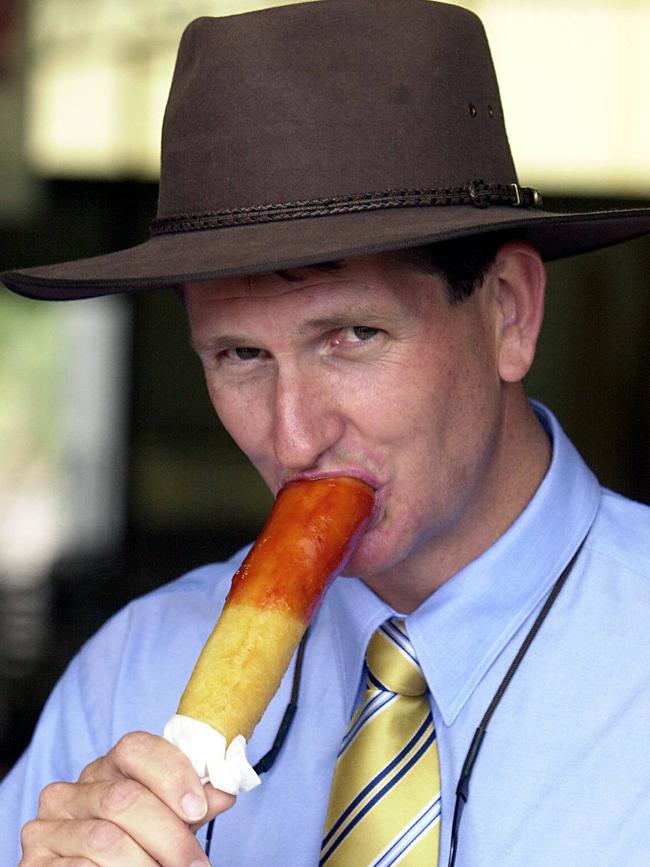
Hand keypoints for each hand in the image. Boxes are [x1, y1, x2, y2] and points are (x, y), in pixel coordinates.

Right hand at [19, 731, 234, 864]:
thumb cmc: (138, 843)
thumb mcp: (168, 818)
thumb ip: (193, 802)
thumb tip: (224, 790)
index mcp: (106, 769)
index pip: (134, 748)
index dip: (171, 774)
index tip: (198, 808)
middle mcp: (70, 791)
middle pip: (124, 799)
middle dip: (169, 835)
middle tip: (195, 864)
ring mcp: (48, 826)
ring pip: (105, 840)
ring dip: (146, 864)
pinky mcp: (35, 863)